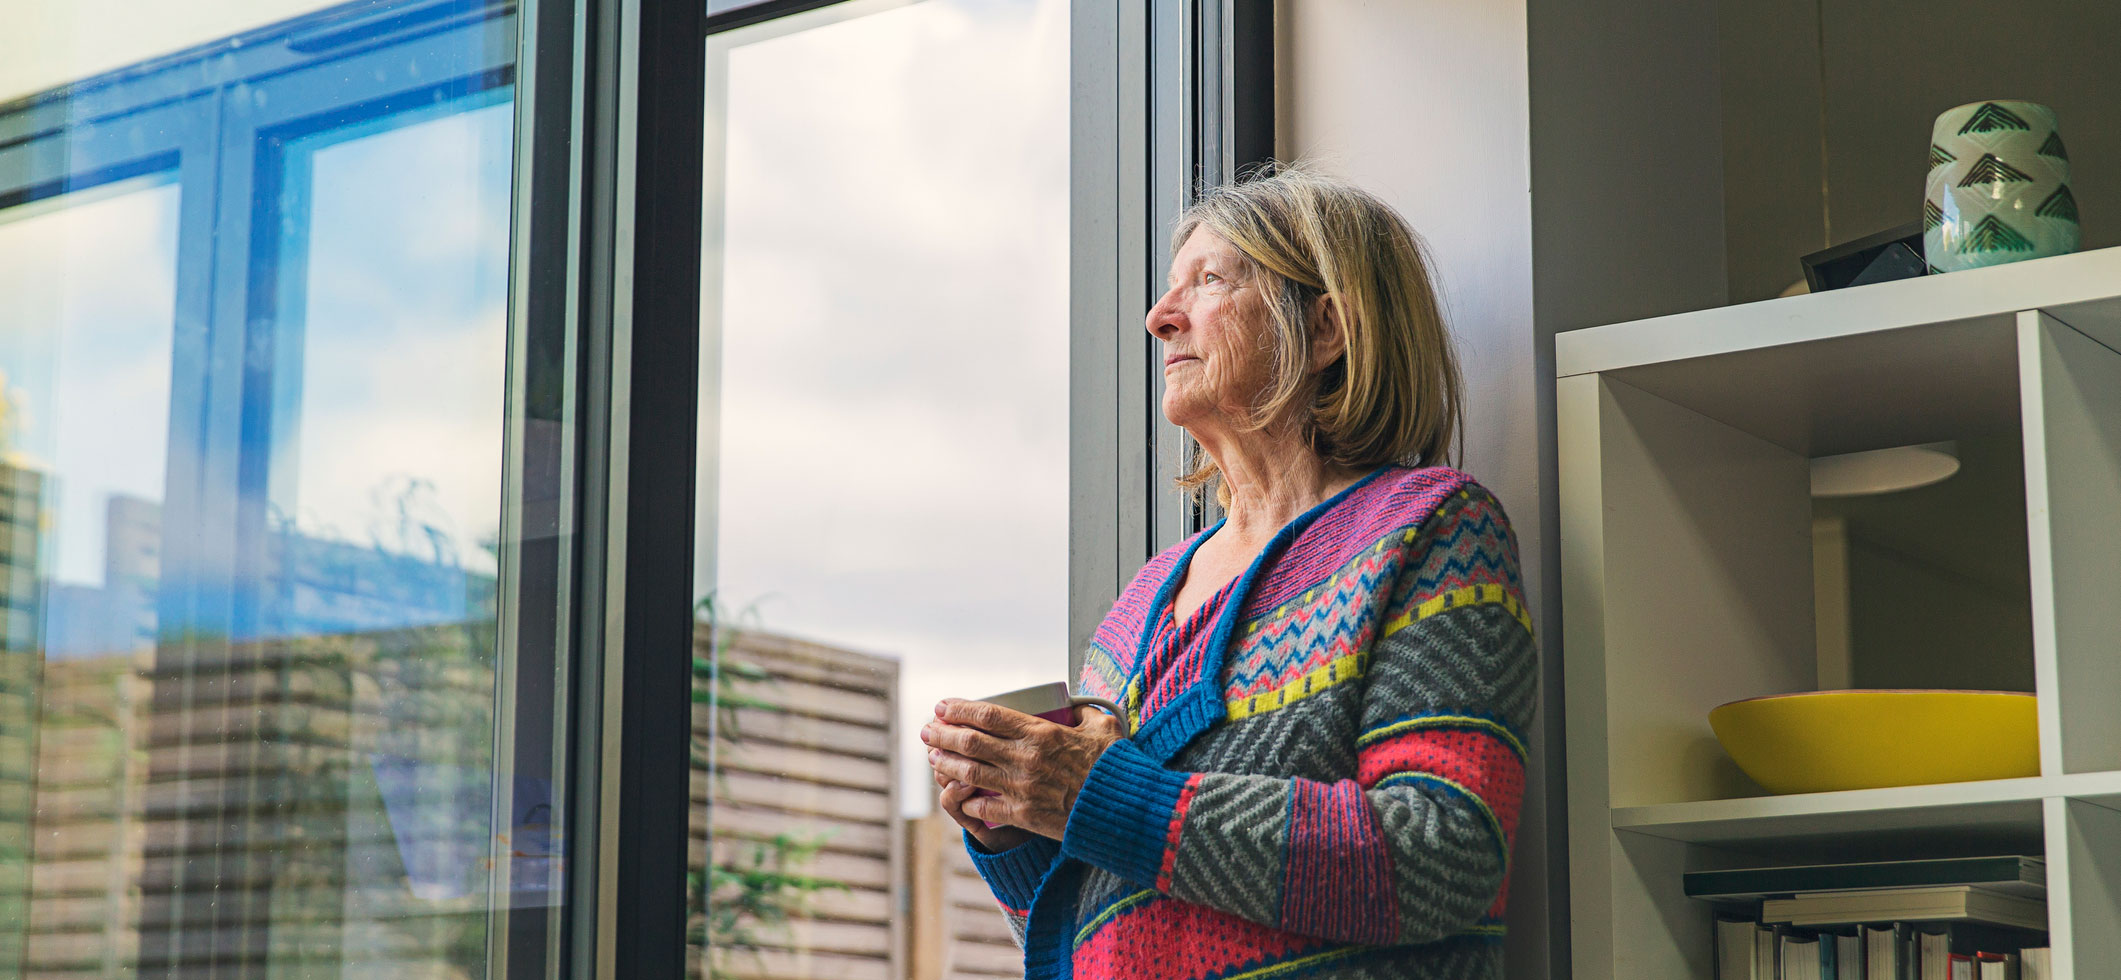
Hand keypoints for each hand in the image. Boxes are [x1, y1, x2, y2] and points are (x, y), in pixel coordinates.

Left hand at [921, 699, 1126, 841]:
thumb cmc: (1114, 767)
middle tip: (928, 730)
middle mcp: (1025, 758)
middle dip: (943, 734)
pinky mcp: (1023, 814)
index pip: (988, 715)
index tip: (943, 706)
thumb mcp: (1102, 727)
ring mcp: (1021, 787)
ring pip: (970, 773)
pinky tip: (956, 793)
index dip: (960, 709)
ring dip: (945, 764)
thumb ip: (1084, 711)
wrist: (1122, 810)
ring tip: (931, 758)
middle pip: (971, 742)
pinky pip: (983, 806)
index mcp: (1041, 733)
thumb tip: (1073, 704)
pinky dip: (966, 799)